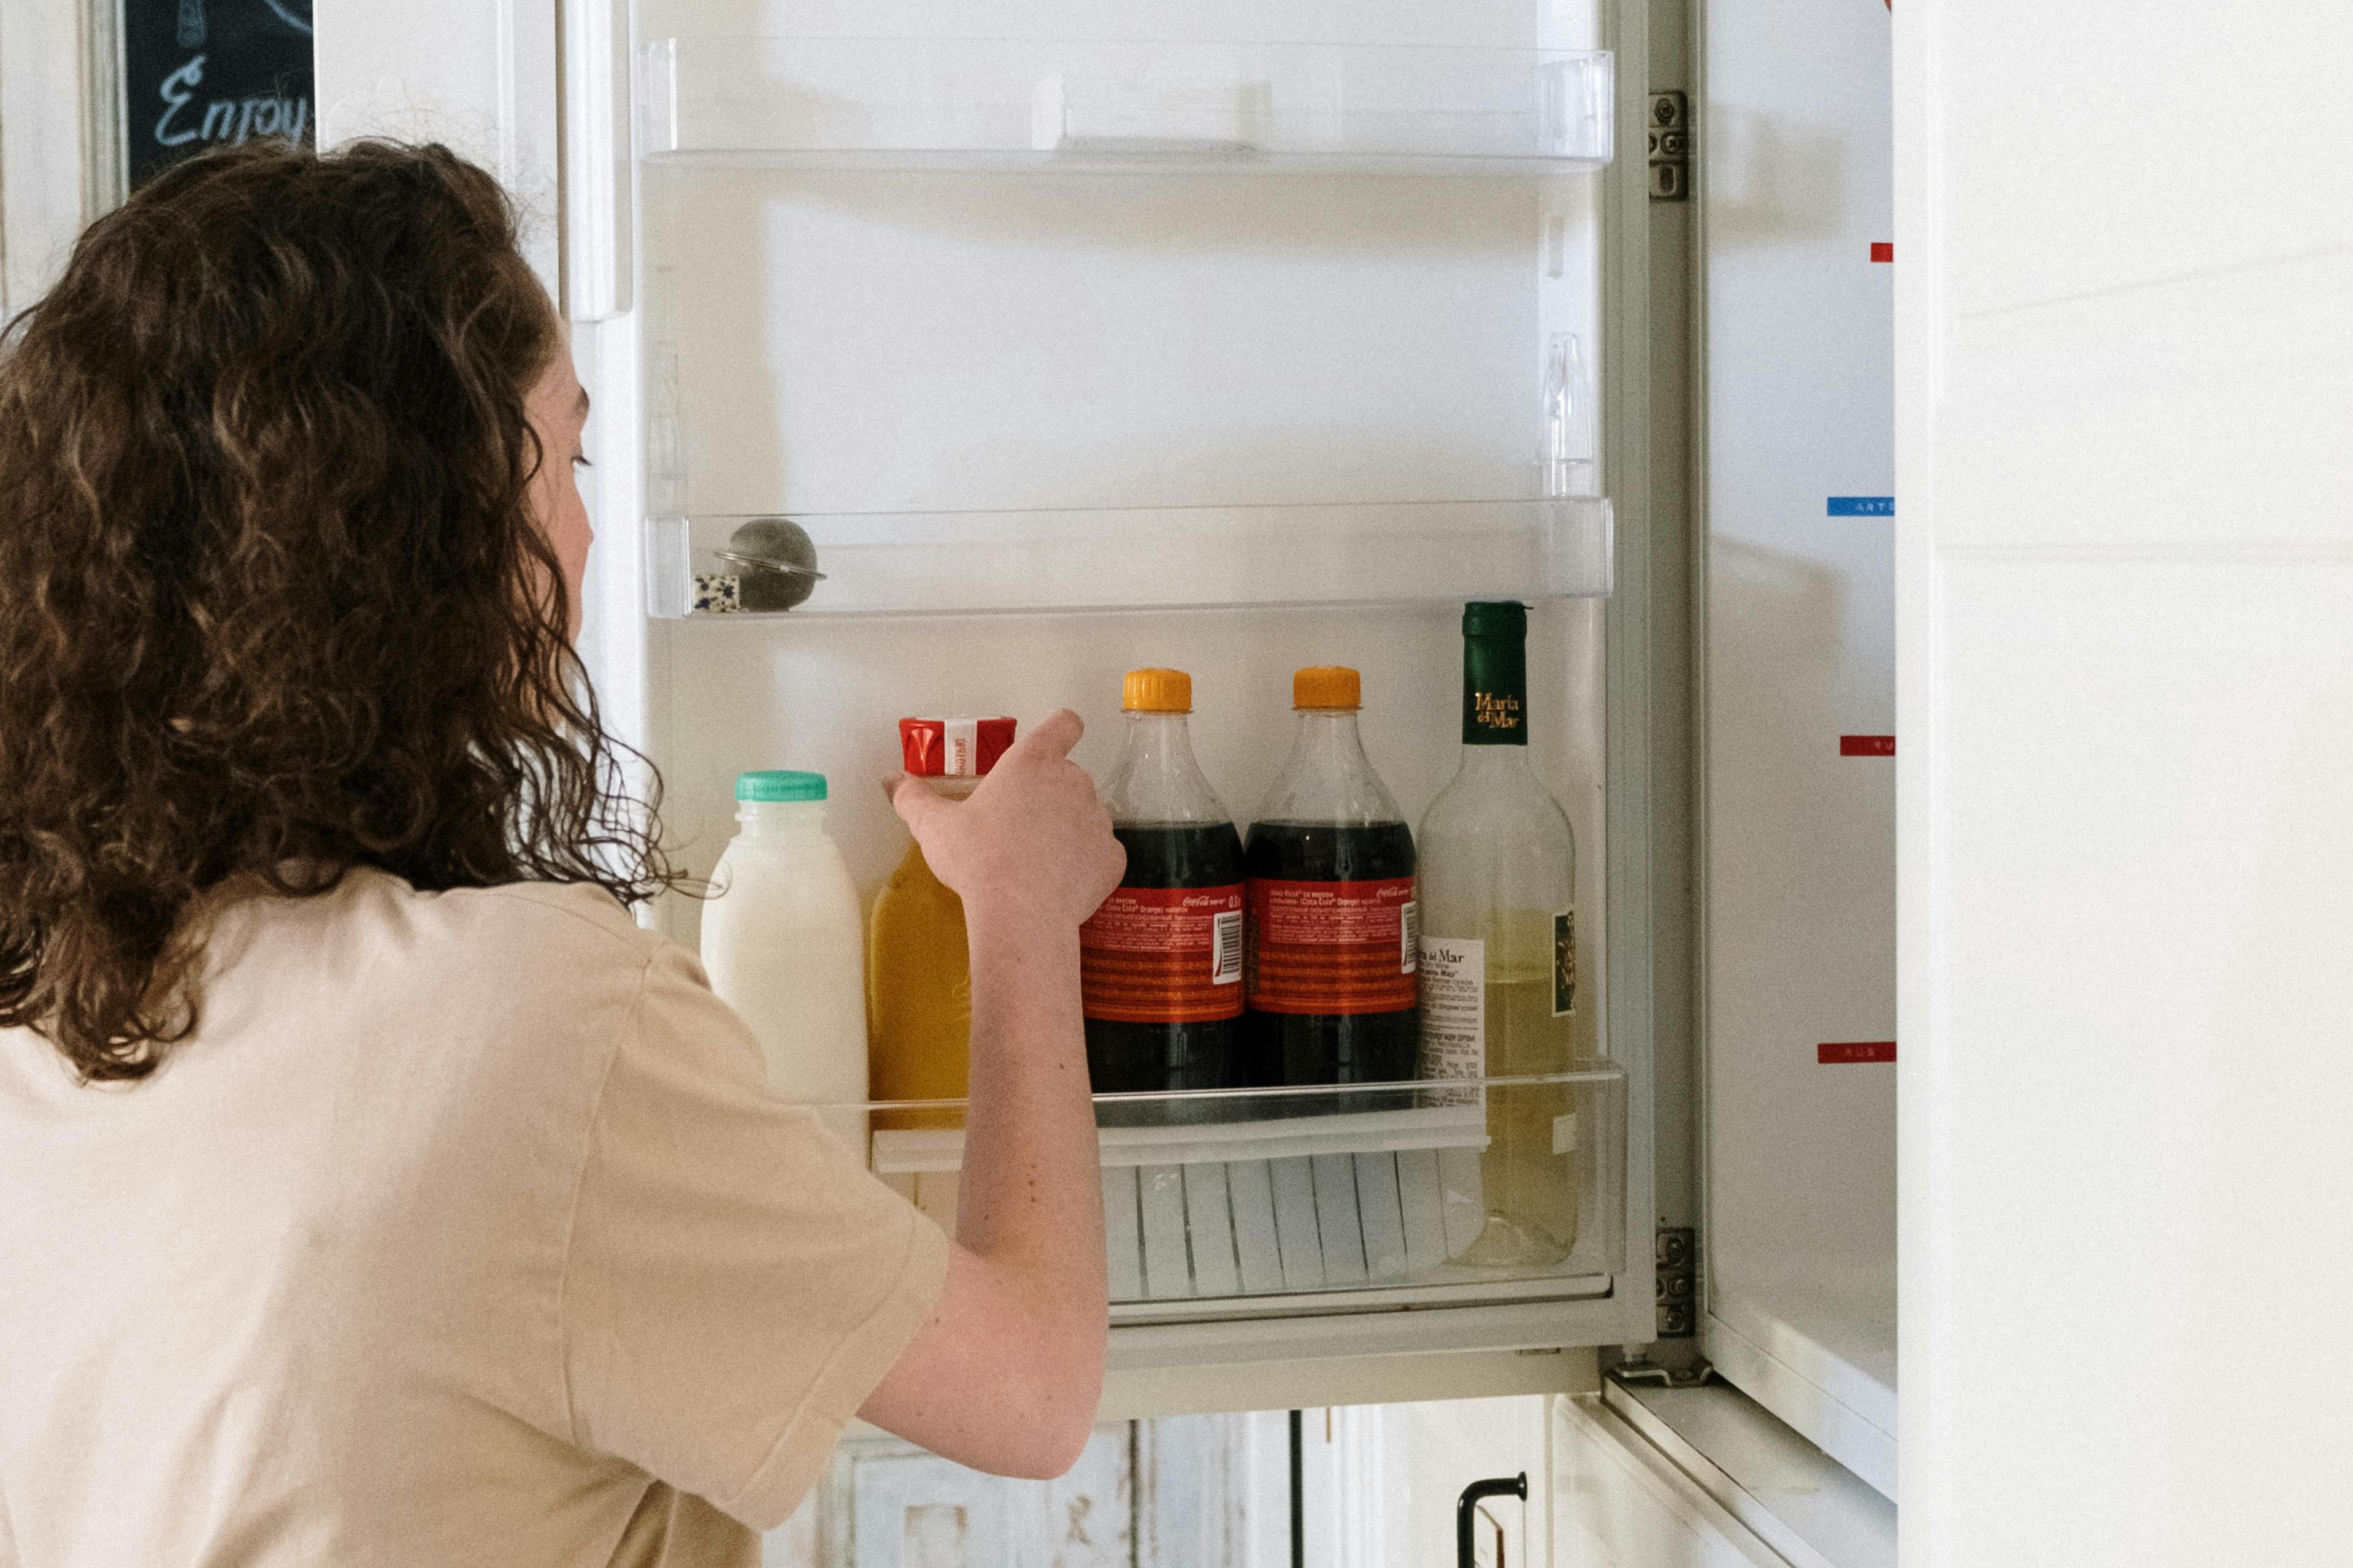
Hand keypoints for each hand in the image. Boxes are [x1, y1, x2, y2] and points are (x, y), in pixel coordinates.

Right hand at [890, 709, 1124, 935]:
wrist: (1022, 916)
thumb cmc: (978, 860)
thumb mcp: (934, 827)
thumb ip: (913, 798)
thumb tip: (891, 780)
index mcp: (1033, 762)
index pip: (1062, 724)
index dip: (1059, 729)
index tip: (1051, 742)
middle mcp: (1074, 782)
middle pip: (1068, 775)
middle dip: (1048, 794)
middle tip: (1017, 825)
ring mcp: (1099, 820)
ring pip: (1085, 815)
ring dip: (1067, 829)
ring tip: (1035, 860)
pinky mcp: (1112, 858)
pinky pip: (1099, 854)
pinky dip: (1084, 864)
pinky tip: (1058, 884)